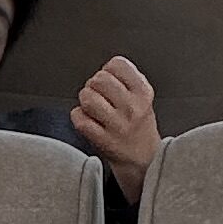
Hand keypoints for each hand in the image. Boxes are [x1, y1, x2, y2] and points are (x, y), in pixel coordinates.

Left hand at [70, 55, 160, 201]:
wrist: (144, 159)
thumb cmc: (138, 124)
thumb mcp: (143, 97)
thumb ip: (128, 78)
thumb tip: (108, 66)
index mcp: (143, 93)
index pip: (117, 64)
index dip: (108, 69)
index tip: (110, 80)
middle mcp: (132, 108)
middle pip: (99, 79)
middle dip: (93, 84)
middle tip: (98, 95)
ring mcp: (117, 125)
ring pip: (87, 97)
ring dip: (85, 100)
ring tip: (92, 107)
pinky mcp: (102, 140)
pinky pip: (79, 118)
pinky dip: (78, 117)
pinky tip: (89, 120)